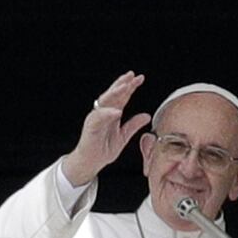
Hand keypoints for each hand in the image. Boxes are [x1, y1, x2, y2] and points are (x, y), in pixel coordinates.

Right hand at [63, 71, 151, 185]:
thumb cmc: (103, 150)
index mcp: (112, 113)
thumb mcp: (124, 136)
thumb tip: (147, 115)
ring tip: (125, 86)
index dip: (130, 87)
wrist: (91, 163)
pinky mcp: (90, 126)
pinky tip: (117, 110)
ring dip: (115, 92)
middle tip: (133, 75)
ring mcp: (96, 118)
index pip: (122, 97)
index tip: (139, 78)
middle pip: (113, 94)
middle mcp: (103, 113)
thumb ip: (134, 125)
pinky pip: (99, 117)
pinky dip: (108, 113)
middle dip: (123, 83)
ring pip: (105, 101)